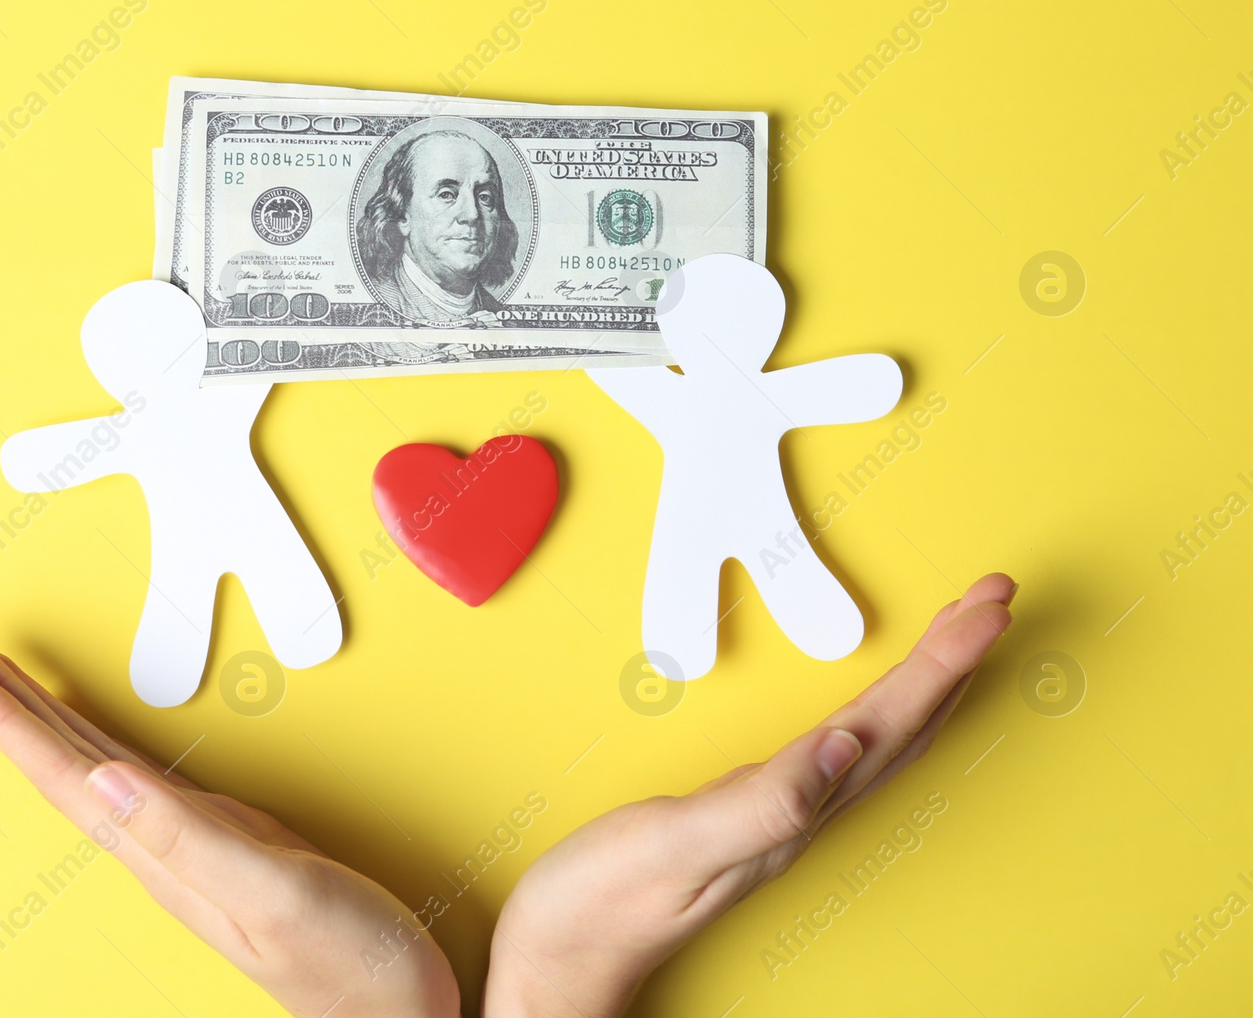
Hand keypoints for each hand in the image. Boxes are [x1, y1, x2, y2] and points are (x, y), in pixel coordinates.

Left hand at [0, 629, 458, 1017]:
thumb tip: (104, 777)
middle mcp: (166, 850)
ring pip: (96, 769)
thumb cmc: (353, 967)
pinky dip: (103, 745)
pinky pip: (142, 778)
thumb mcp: (277, 895)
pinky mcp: (230, 839)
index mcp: (167, 858)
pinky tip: (93, 739)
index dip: (9, 724)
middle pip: (65, 767)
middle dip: (6, 706)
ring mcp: (194, 845)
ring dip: (43, 720)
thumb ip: (192, 840)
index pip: (68, 779)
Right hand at [482, 573, 1016, 1017]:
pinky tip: (873, 705)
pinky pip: (841, 752)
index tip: (987, 607)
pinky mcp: (750, 810)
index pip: (888, 723)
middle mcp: (800, 813)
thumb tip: (847, 744)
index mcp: (792, 809)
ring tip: (960, 634)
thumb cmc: (603, 903)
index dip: (942, 663)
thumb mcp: (677, 842)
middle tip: (993, 597)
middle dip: (953, 660)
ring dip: (927, 683)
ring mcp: (779, 814)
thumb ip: (763, 801)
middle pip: (903, 728)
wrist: (561, 958)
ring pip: (880, 740)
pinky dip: (876, 711)